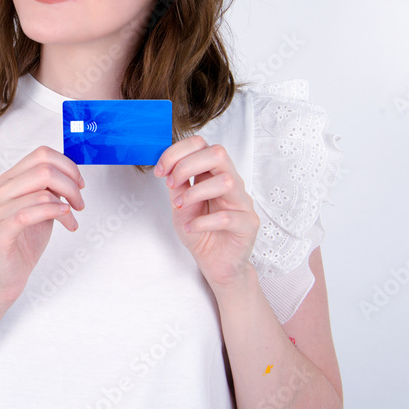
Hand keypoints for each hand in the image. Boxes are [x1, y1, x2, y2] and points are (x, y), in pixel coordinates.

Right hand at [0, 146, 85, 311]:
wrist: (7, 274)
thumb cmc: (25, 239)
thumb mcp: (42, 206)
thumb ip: (50, 188)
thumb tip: (71, 172)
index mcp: (11, 180)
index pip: (41, 154)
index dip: (67, 166)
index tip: (80, 183)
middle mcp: (2, 191)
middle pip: (44, 170)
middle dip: (71, 185)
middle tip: (80, 203)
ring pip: (41, 192)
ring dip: (68, 205)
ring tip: (73, 219)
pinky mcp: (0, 233)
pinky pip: (28, 214)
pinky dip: (54, 213)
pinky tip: (66, 220)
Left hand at [154, 135, 258, 291]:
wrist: (216, 263)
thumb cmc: (200, 231)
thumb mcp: (180, 204)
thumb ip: (176, 184)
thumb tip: (165, 164)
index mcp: (214, 174)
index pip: (201, 145)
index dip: (177, 152)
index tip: (160, 171)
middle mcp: (232, 183)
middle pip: (218, 153)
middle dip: (187, 165)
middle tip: (171, 184)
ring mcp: (242, 203)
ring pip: (227, 181)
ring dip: (195, 193)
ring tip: (180, 206)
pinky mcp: (248, 225)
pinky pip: (228, 217)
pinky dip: (203, 222)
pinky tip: (191, 227)